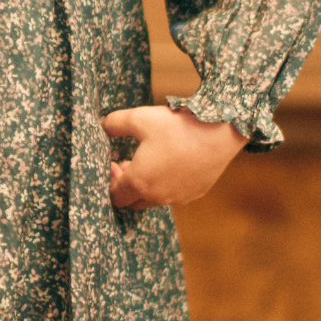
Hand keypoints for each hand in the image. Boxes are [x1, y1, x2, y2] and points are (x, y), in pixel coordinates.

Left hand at [102, 104, 247, 210]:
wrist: (219, 132)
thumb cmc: (176, 126)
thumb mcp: (138, 118)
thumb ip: (113, 124)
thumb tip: (101, 126)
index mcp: (138, 182)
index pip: (114, 196)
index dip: (109, 182)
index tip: (113, 163)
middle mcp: (157, 196)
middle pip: (132, 202)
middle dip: (125, 185)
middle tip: (126, 164)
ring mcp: (178, 197)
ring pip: (153, 199)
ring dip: (145, 185)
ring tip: (147, 162)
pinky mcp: (195, 193)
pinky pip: (173, 195)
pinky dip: (165, 185)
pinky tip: (170, 164)